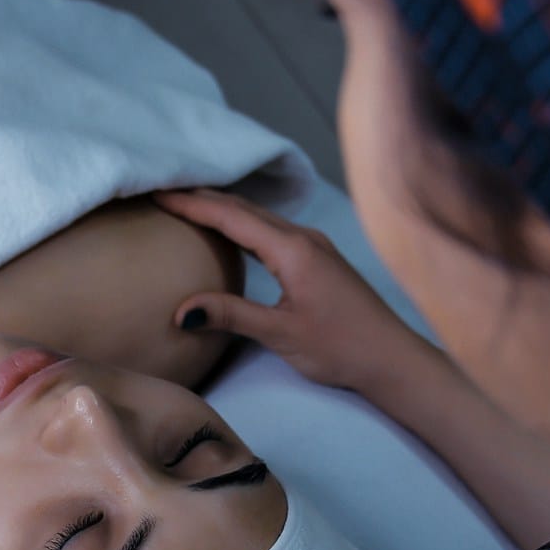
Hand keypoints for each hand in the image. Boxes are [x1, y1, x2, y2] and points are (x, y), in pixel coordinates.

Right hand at [155, 188, 423, 391]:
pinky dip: (243, 224)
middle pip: (244, 208)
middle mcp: (303, 237)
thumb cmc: (341, 347)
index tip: (157, 193)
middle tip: (162, 192)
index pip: (232, 217)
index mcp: (292, 249)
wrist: (392, 358)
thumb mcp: (280, 334)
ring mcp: (314, 245)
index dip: (192, 204)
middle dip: (202, 198)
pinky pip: (272, 229)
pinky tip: (230, 231)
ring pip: (259, 216)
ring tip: (186, 206)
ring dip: (223, 208)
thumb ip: (231, 315)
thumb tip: (181, 310)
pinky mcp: (318, 258)